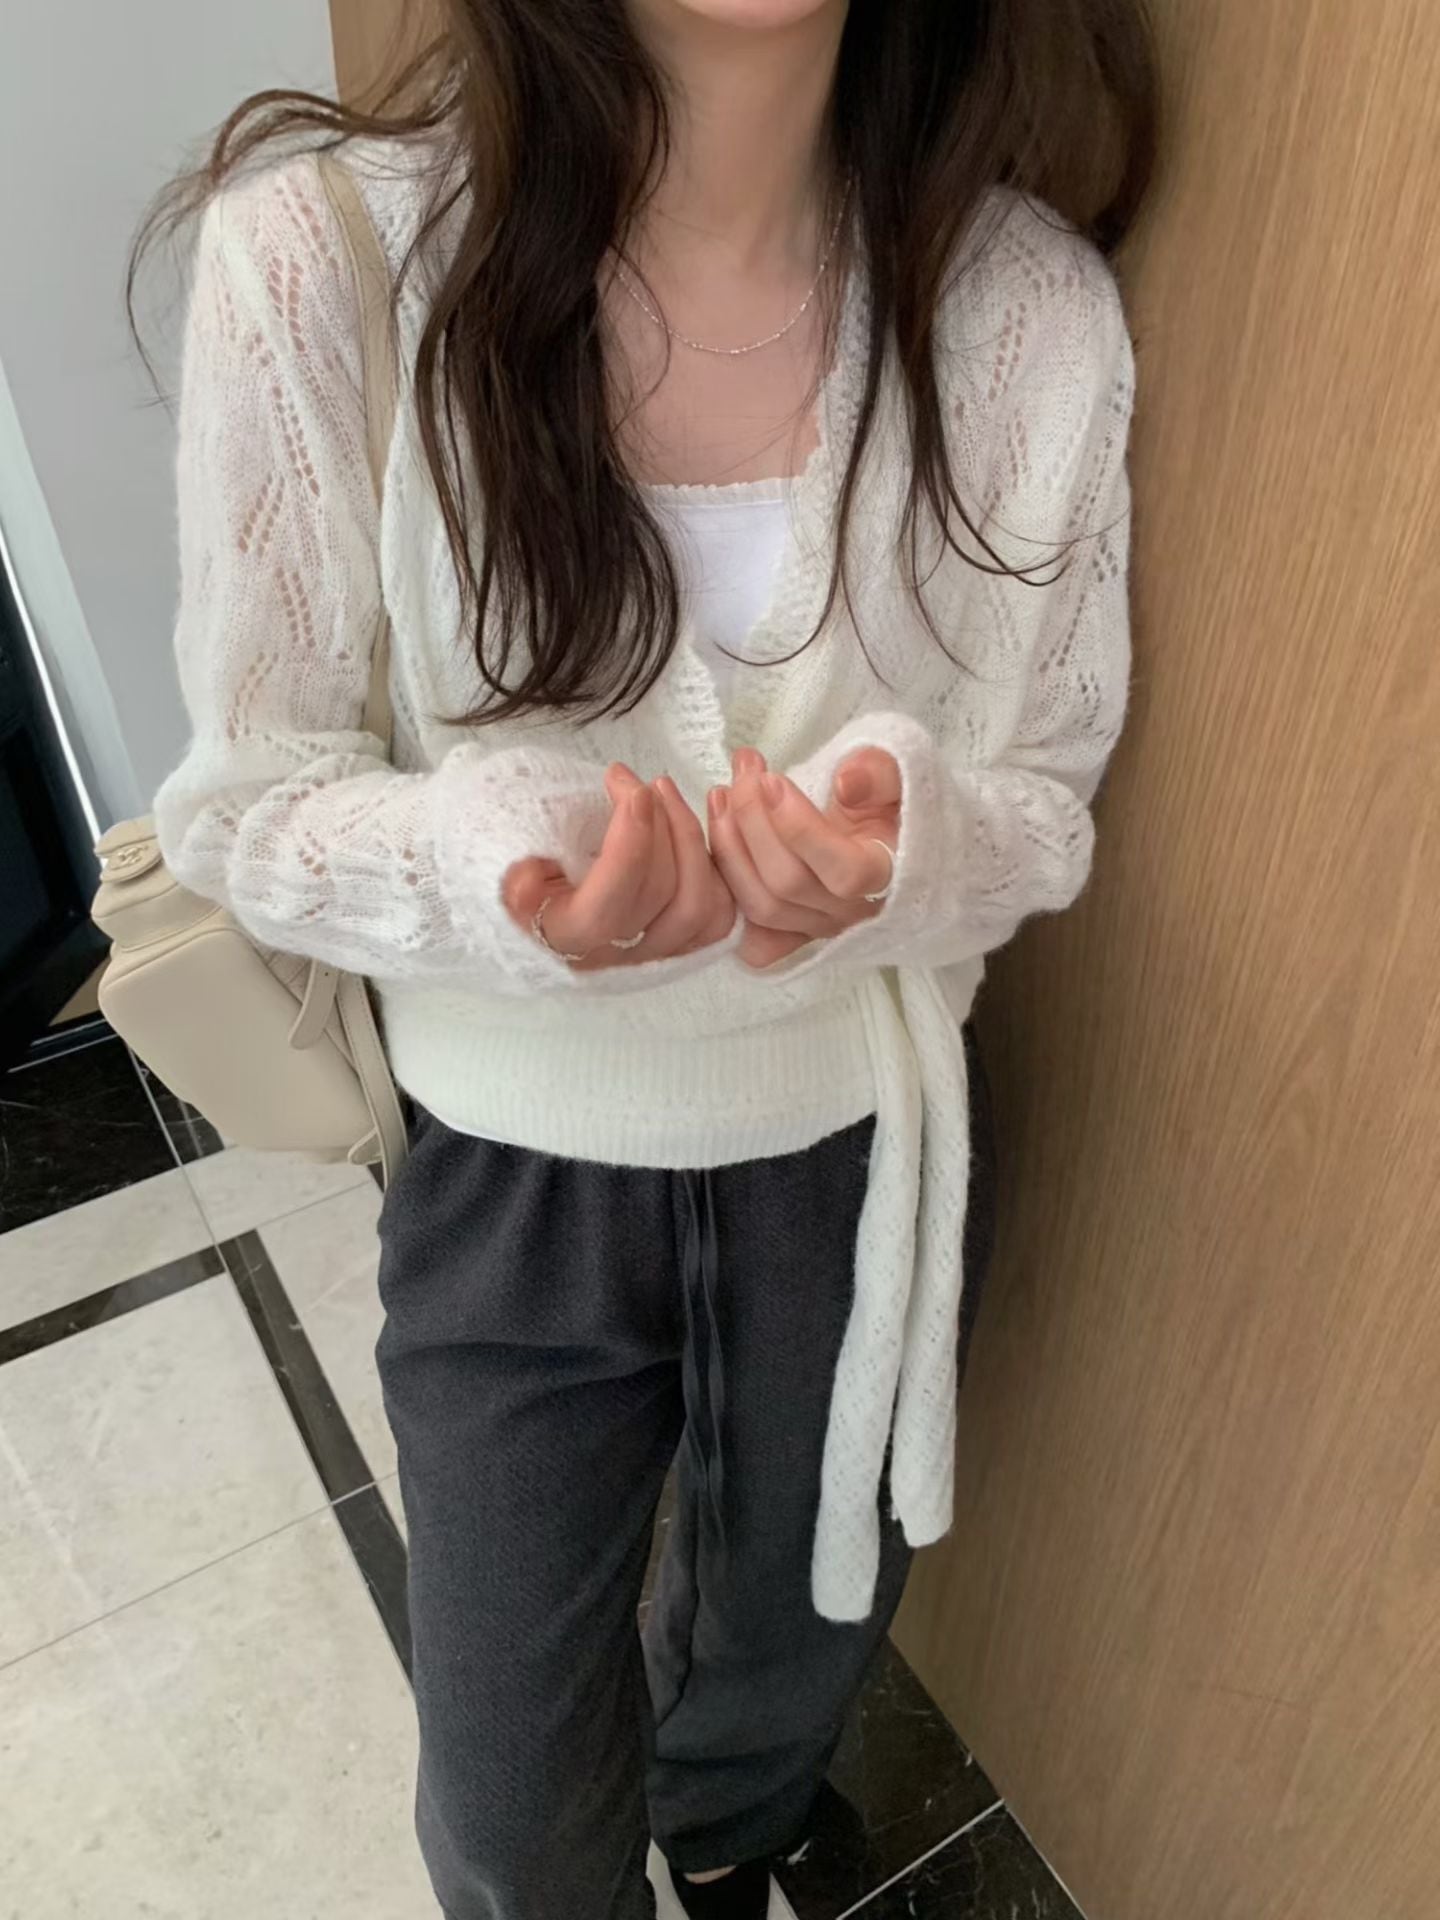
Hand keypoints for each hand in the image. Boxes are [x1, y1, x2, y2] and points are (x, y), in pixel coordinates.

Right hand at [503, 764, 734, 971]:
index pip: (609, 907)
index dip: (631, 844)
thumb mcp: (503, 866)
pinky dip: (717, 865)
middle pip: (664, 898)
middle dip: (664, 827)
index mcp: (565, 939)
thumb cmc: (520, 873)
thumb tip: (530, 877)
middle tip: (644, 784)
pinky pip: (720, 913)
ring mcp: (654, 952)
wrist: (536, 905)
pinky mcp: (681, 939)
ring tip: (666, 794)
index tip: (629, 788)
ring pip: (701, 907)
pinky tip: (691, 824)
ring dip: (692, 839)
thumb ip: (515, 872)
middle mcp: (615, 956)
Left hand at [707, 747, 901, 968]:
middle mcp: (851, 912)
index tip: (772, 780)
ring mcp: (816, 928)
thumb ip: (878, 773)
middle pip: (789, 885)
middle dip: (754, 821)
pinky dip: (725, 888)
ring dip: (729, 846)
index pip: (846, 872)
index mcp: (884, 876)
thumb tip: (846, 784)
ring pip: (761, 906)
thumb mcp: (890, 775)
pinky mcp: (786, 935)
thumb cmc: (877, 801)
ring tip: (721, 794)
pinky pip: (747, 932)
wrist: (868, 831)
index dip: (801, 828)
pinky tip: (718, 837)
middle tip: (744, 774)